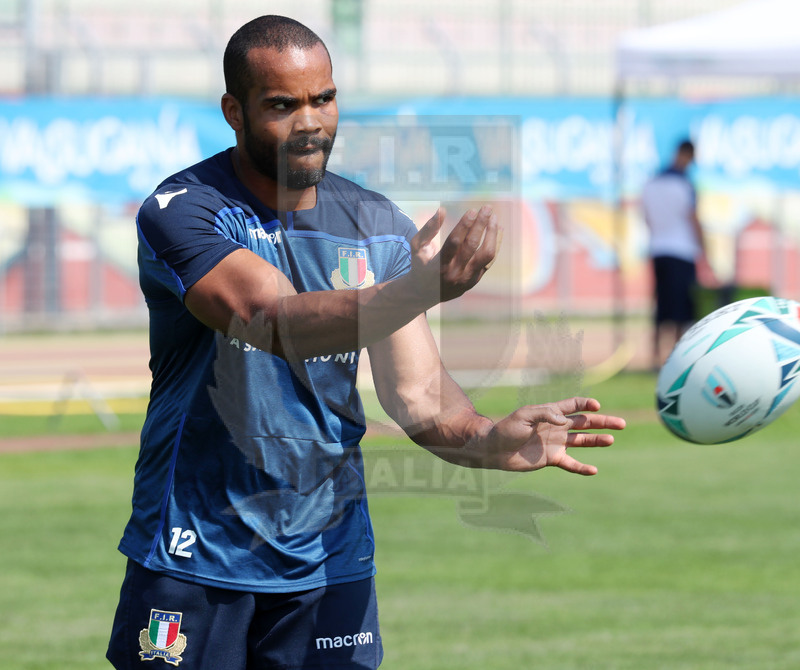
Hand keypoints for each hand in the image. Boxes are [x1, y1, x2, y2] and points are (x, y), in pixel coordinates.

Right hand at [408, 206, 500, 303]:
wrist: (425, 294)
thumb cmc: (421, 266)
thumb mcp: (417, 248)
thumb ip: (428, 229)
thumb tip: (442, 210)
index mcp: (439, 264)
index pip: (454, 242)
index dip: (464, 225)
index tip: (472, 210)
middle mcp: (455, 272)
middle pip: (472, 246)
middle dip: (481, 225)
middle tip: (486, 208)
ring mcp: (468, 277)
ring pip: (486, 254)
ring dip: (492, 234)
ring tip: (494, 218)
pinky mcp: (476, 279)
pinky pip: (490, 260)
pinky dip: (495, 243)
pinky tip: (498, 229)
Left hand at [481, 397, 625, 474]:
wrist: (493, 449)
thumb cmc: (506, 429)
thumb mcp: (524, 416)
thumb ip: (545, 415)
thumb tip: (565, 420)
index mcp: (550, 413)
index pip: (574, 405)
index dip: (586, 404)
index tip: (597, 406)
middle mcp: (556, 427)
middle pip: (585, 422)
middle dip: (603, 422)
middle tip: (621, 423)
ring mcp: (556, 443)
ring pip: (582, 441)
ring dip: (597, 440)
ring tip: (612, 440)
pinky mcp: (552, 459)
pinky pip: (571, 463)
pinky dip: (582, 468)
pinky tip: (594, 470)